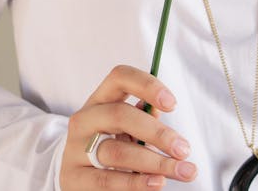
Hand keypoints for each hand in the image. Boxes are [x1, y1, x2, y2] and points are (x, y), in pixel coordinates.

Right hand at [59, 64, 197, 188]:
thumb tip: (159, 111)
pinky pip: (107, 181)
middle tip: (184, 149)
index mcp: (100, 99)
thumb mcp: (125, 128)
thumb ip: (143, 118)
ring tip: (181, 170)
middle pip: (120, 116)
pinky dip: (136, 183)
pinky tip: (157, 183)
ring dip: (154, 162)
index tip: (173, 104)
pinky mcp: (73, 178)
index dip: (147, 85)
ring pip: (117, 152)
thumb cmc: (111, 145)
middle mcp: (84, 119)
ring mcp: (75, 148)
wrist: (78, 176)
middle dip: (157, 133)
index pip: (120, 77)